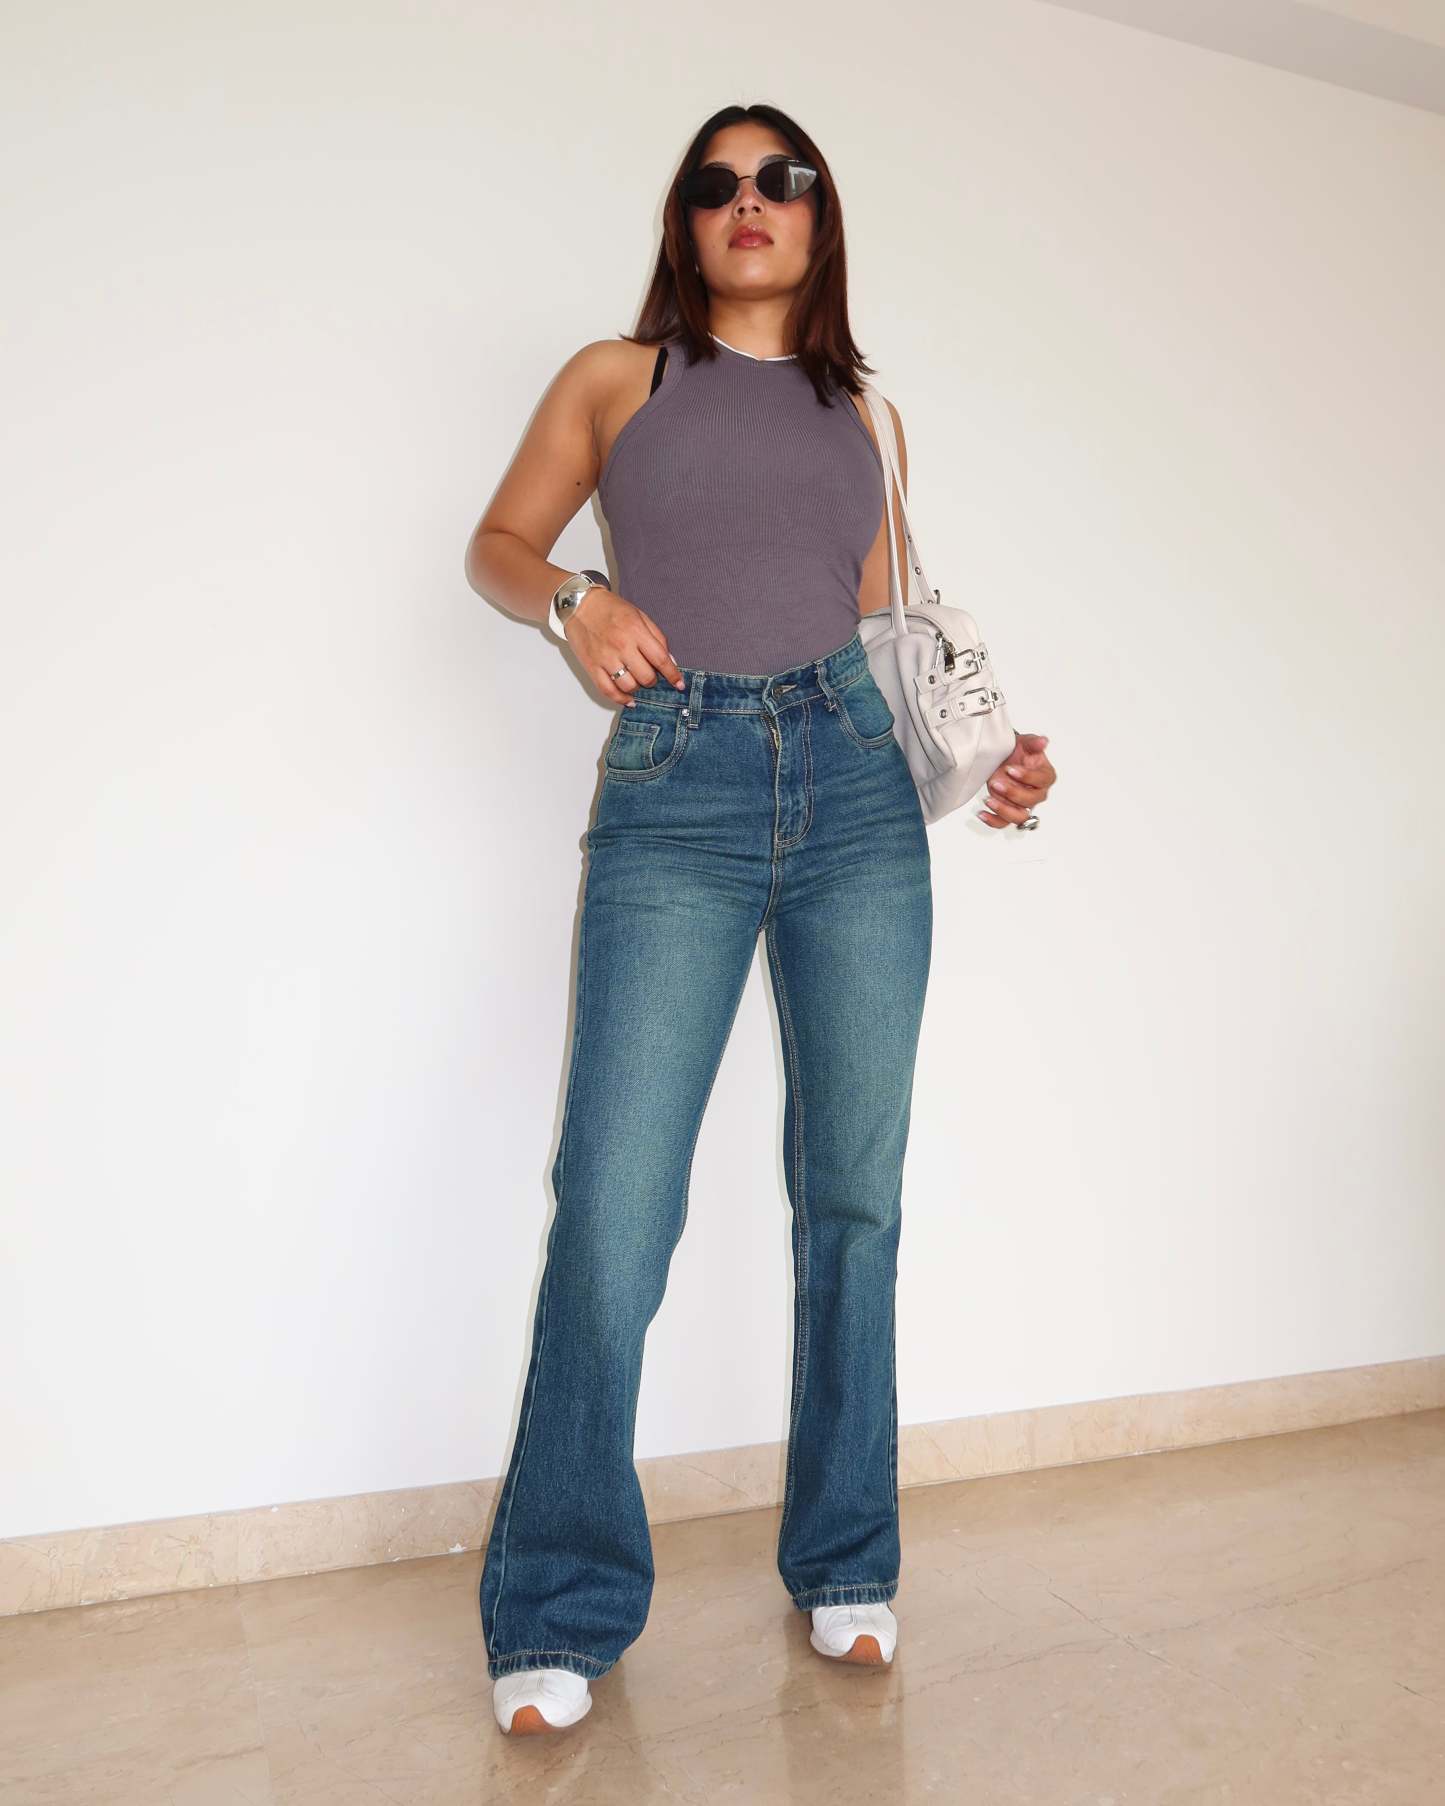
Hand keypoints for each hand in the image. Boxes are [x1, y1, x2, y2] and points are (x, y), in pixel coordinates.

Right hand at [564, 591, 686, 704]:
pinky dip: (620, 699)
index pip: (661, 659)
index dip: (673, 675)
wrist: (580, 604)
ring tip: (637, 682)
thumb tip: (670, 661)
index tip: (679, 684)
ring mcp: (605, 658)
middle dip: (653, 681)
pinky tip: (628, 699)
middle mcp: (621, 645)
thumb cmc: (610, 609)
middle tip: (651, 676)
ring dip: (637, 689)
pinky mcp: (592, 666)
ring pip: (629, 686)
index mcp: (636, 631)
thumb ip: (657, 638)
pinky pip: (608, 691)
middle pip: (646, 677)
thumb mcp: (639, 616)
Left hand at [977, 732, 1054, 827]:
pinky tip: (982, 813)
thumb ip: (1034, 743)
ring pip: (1019, 816)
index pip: (1042, 781)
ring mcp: (1022, 804)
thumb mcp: (1024, 743)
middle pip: (1031, 800)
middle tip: (997, 782)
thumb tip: (1043, 741)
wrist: (1004, 757)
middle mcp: (1037, 793)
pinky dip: (993, 821)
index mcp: (1045, 776)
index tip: (1011, 769)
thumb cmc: (1017, 751)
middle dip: (1013, 793)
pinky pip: (1003, 822)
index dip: (1027, 777)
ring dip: (1004, 810)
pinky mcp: (1009, 810)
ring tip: (989, 800)